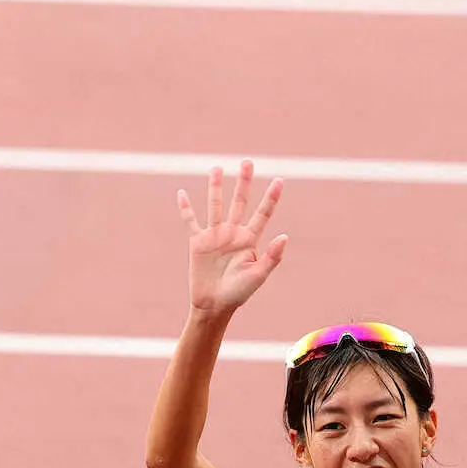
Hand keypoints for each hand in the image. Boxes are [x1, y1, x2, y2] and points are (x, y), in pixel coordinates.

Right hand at [178, 160, 286, 316]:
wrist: (214, 305)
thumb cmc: (239, 294)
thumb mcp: (258, 276)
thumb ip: (272, 257)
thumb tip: (285, 236)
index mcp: (250, 240)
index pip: (263, 213)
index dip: (271, 197)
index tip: (280, 180)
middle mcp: (233, 233)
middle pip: (239, 202)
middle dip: (244, 182)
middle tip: (247, 162)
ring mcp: (215, 236)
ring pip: (215, 205)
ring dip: (216, 187)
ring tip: (218, 168)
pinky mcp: (197, 242)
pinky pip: (190, 221)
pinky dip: (185, 208)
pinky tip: (181, 193)